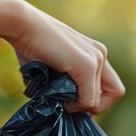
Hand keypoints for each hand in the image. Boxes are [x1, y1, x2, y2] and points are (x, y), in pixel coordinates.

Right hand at [9, 1, 124, 113]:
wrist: (22, 26)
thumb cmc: (30, 47)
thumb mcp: (56, 68)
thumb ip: (68, 85)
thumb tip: (69, 110)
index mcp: (96, 53)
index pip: (112, 88)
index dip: (98, 101)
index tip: (77, 103)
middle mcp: (101, 54)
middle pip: (112, 95)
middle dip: (90, 106)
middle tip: (69, 104)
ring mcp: (96, 59)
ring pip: (98, 101)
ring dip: (79, 106)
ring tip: (60, 98)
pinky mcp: (87, 65)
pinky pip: (88, 100)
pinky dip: (74, 106)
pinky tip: (58, 97)